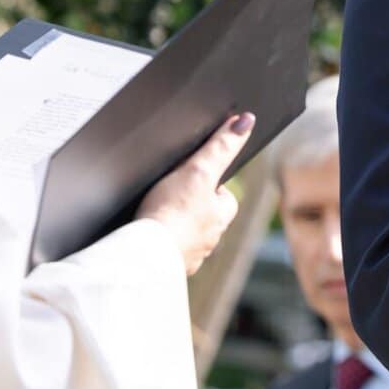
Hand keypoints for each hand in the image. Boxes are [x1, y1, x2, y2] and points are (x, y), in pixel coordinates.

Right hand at [136, 113, 253, 274]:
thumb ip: (220, 147)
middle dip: (191, 205)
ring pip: (184, 235)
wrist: (141, 257)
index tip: (194, 174)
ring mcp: (187, 256)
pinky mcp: (164, 267)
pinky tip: (143, 237)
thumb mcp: (198, 171)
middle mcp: (208, 240)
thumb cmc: (171, 214)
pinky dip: (157, 243)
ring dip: (173, 226)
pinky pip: (164, 252)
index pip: (224, 195)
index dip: (210, 182)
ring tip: (155, 214)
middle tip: (169, 193)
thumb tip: (247, 121)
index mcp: (220, 218)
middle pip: (204, 215)